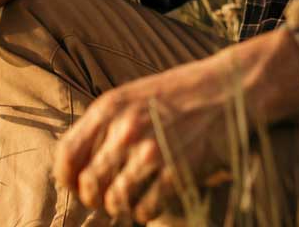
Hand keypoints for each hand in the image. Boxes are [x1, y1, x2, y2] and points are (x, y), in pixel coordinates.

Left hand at [53, 52, 238, 223]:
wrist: (231, 87)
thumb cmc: (181, 93)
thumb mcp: (136, 96)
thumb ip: (107, 125)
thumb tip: (78, 166)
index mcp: (110, 107)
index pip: (67, 155)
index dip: (68, 179)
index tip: (78, 186)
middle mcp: (125, 129)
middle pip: (89, 185)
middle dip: (97, 198)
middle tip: (110, 196)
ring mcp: (150, 152)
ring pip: (115, 202)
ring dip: (123, 206)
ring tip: (136, 195)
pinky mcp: (175, 172)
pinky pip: (145, 210)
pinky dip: (146, 212)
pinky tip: (156, 198)